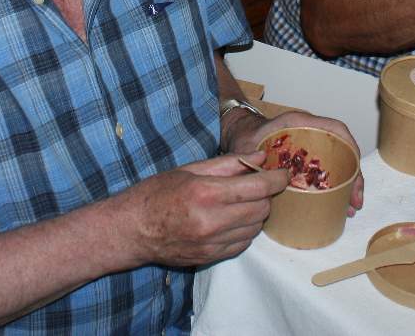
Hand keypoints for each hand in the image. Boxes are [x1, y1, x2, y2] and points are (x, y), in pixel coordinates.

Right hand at [124, 154, 289, 266]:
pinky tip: (234, 219)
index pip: (257, 187)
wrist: (131, 230)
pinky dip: (246, 230)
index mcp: (206, 193)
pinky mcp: (210, 257)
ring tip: (244, 201)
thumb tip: (259, 157)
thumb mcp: (189, 169)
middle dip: (267, 195)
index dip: (276, 179)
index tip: (283, 173)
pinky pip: (243, 243)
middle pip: (261, 209)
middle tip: (259, 185)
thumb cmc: (155, 194)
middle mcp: (212, 221)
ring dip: (257, 213)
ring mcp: (212, 243)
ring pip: (255, 228)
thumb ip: (228, 164)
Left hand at [228, 110, 364, 215]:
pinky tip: (337, 204)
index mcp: (299, 123)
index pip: (335, 129)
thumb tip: (266, 184)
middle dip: (353, 176)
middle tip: (355, 202)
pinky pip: (329, 170)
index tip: (355, 172)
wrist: (240, 135)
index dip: (350, 148)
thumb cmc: (246, 137)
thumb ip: (255, 162)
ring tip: (349, 208)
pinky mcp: (309, 159)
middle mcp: (310, 132)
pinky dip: (335, 186)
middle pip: (343, 149)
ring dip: (347, 184)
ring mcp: (312, 146)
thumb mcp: (249, 147)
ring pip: (339, 162)